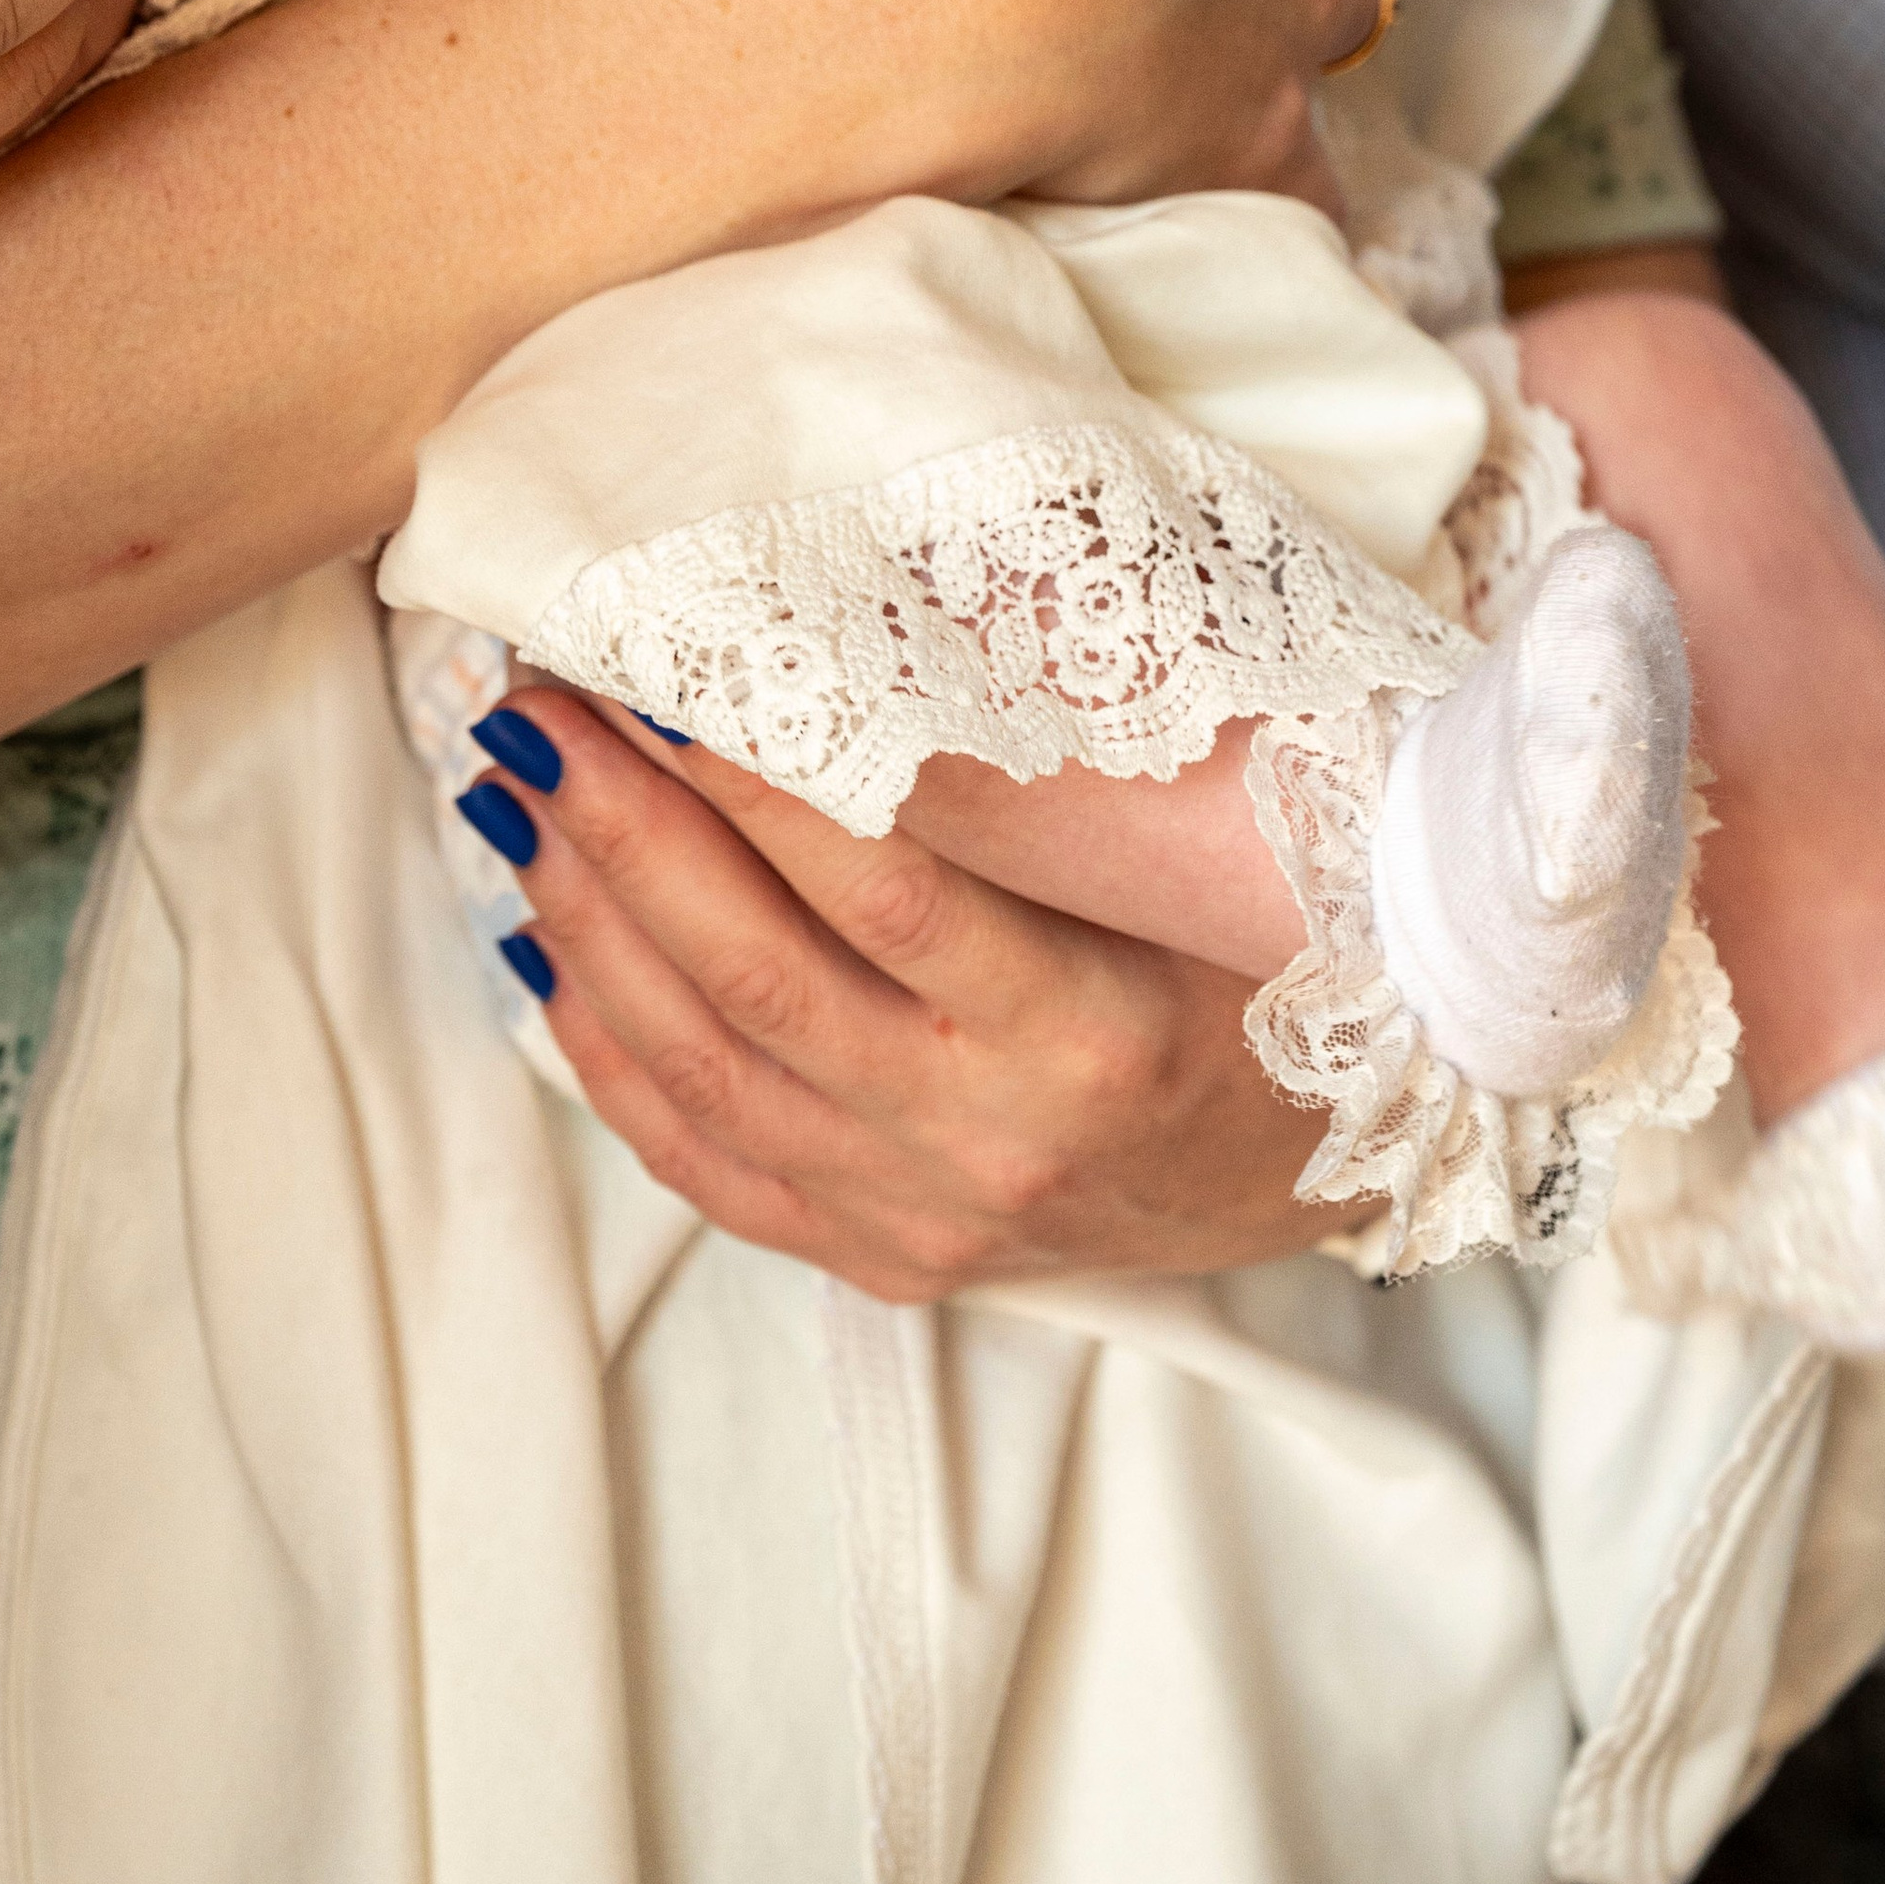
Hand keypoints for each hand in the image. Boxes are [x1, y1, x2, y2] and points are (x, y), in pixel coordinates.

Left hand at [466, 685, 1355, 1300]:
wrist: (1361, 1155)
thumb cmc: (1287, 963)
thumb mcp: (1212, 860)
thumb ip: (1058, 769)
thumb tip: (885, 626)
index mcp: (1088, 1033)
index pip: (877, 883)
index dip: (744, 775)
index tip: (652, 671)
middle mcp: (993, 1141)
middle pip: (754, 975)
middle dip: (624, 829)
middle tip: (541, 709)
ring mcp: (929, 1216)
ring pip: (706, 1068)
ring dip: (592, 925)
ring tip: (523, 799)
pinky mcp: (889, 1257)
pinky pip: (710, 1166)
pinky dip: (611, 1059)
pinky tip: (548, 953)